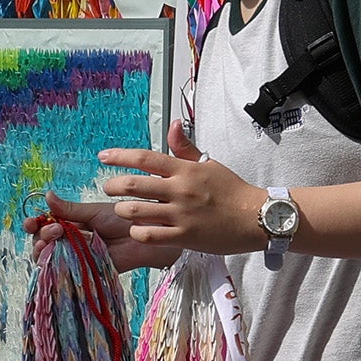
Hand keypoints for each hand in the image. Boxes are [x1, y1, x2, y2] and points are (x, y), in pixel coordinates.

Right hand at [21, 190, 183, 274]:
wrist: (145, 234)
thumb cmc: (124, 220)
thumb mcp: (94, 212)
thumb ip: (69, 209)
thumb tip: (46, 197)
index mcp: (71, 224)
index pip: (44, 226)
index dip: (34, 224)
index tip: (32, 221)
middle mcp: (70, 241)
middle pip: (43, 243)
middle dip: (40, 236)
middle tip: (54, 228)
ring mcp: (76, 257)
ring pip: (49, 258)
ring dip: (45, 248)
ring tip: (56, 236)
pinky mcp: (84, 270)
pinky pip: (64, 272)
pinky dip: (57, 264)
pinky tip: (57, 256)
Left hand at [94, 120, 264, 259]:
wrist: (256, 217)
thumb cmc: (233, 191)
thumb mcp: (209, 164)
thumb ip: (185, 148)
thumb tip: (174, 124)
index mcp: (185, 170)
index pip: (145, 158)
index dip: (119, 156)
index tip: (103, 156)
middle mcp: (180, 190)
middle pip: (132, 185)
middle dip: (112, 186)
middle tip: (110, 188)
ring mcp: (181, 215)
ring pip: (134, 211)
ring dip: (122, 210)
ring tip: (124, 210)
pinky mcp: (184, 236)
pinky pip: (148, 235)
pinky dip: (137, 232)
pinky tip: (139, 229)